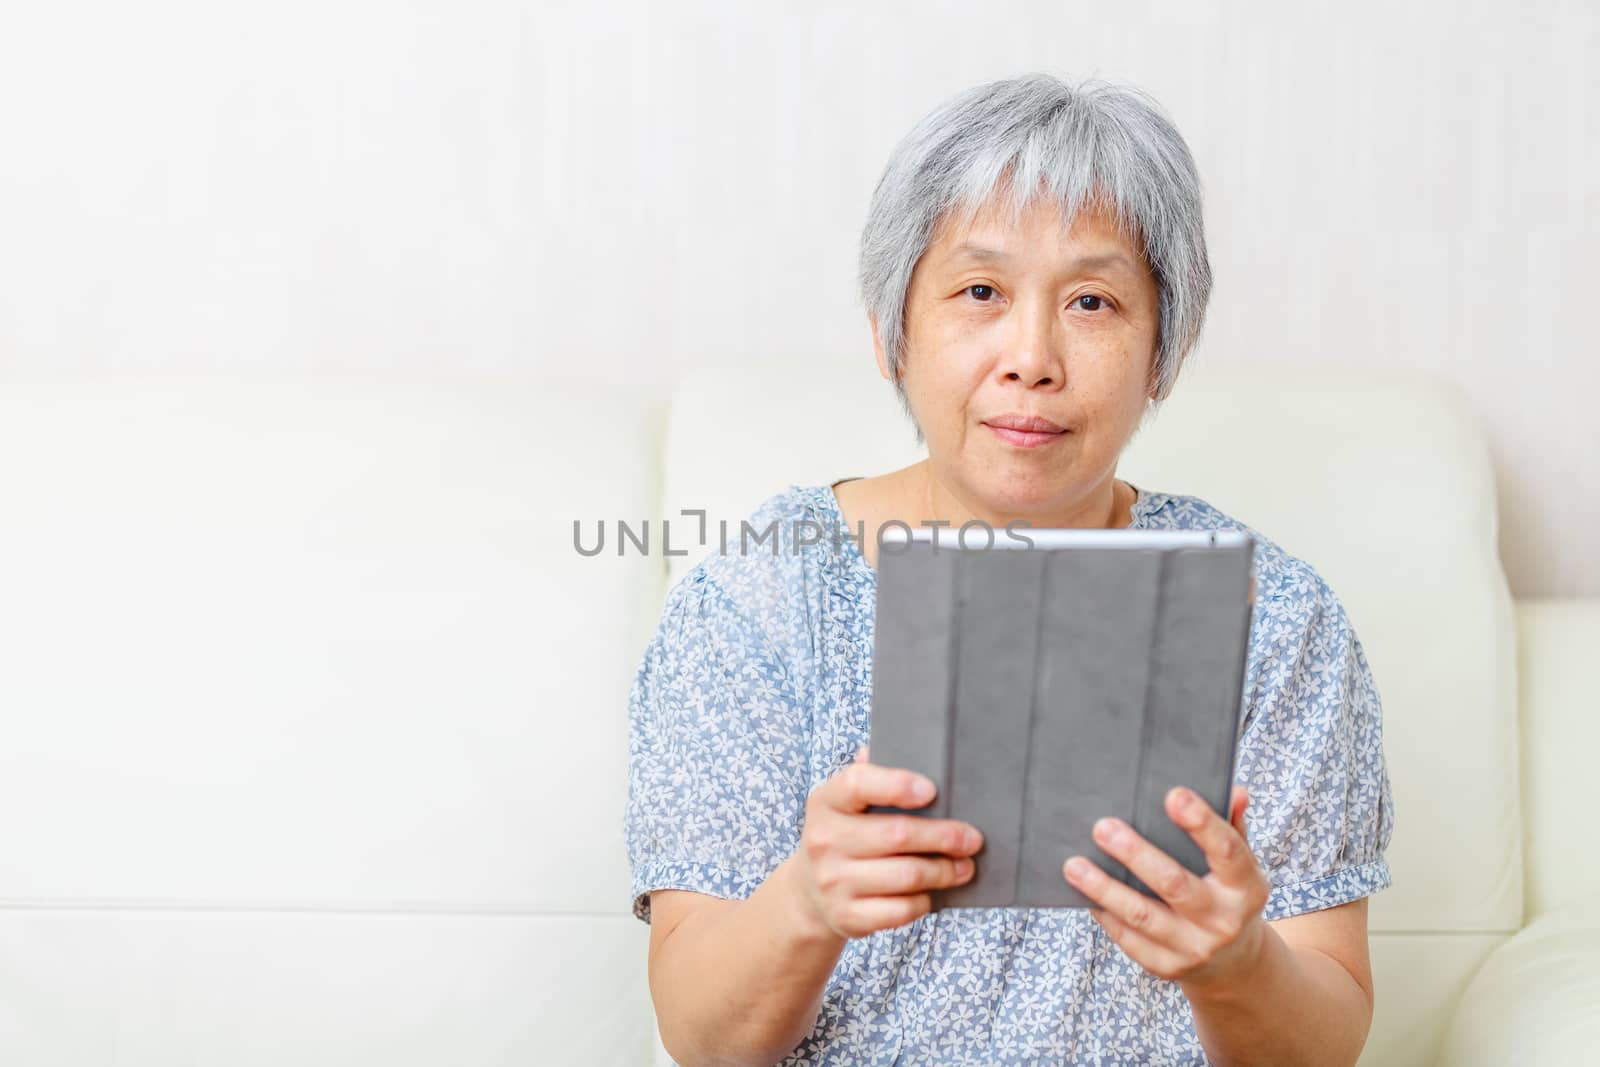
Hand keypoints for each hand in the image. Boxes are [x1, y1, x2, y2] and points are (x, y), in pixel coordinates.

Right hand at [792, 745, 984, 940]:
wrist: (809, 893)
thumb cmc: (846, 835)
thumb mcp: (846, 803)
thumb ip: (872, 776)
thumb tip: (908, 747)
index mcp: (825, 802)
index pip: (858, 784)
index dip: (897, 784)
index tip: (932, 790)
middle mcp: (823, 841)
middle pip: (897, 834)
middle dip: (944, 836)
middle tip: (973, 838)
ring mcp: (833, 882)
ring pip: (906, 875)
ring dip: (944, 871)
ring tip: (965, 866)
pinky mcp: (847, 917)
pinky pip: (900, 910)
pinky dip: (924, 901)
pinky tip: (933, 892)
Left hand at [1063, 785, 1269, 987]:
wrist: (1232, 962)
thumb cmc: (1226, 893)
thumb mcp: (1239, 864)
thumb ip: (1232, 826)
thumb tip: (1235, 791)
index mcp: (1246, 888)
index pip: (1227, 851)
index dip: (1202, 823)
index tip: (1173, 795)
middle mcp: (1223, 921)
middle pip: (1174, 884)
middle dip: (1135, 854)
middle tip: (1103, 827)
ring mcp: (1194, 949)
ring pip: (1141, 915)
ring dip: (1104, 888)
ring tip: (1073, 865)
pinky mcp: (1165, 966)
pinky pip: (1127, 938)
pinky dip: (1104, 913)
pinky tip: (1083, 892)